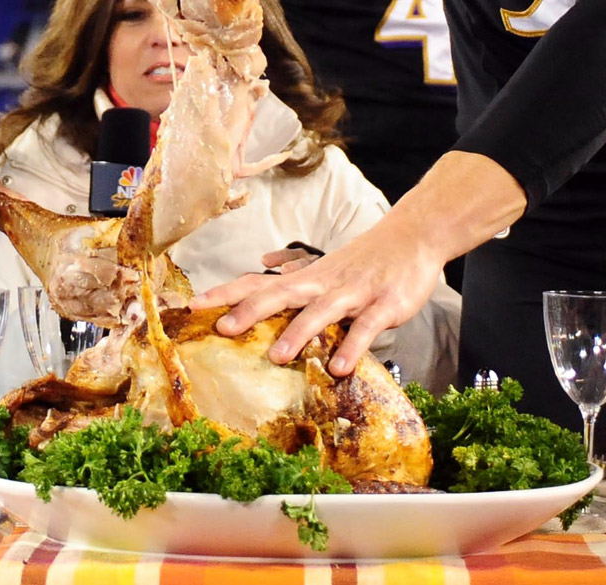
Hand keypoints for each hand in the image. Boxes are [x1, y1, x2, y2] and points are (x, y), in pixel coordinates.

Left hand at [192, 218, 444, 374]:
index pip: (258, 283)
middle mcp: (324, 282)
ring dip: (299, 332)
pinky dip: (353, 346)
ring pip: (322, 311)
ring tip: (277, 356)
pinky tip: (340, 367)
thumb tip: (262, 274)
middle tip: (222, 329)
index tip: (191, 307)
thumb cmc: (365, 260)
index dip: (226, 294)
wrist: (414, 237)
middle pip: (281, 293)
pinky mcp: (384, 305)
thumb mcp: (326, 270)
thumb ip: (296, 279)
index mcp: (307, 278)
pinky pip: (366, 328)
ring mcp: (354, 293)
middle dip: (250, 311)